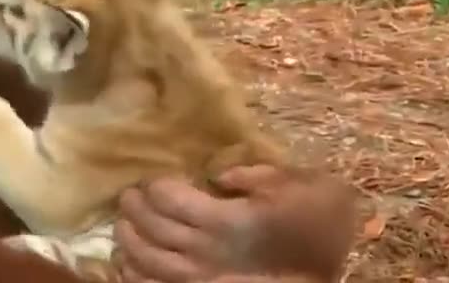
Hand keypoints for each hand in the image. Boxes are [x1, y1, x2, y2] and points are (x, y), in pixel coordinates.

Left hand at [113, 166, 356, 282]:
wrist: (325, 275)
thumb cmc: (316, 224)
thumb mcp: (296, 184)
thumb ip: (253, 175)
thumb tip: (216, 176)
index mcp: (224, 219)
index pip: (169, 198)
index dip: (153, 186)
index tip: (150, 178)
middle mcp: (204, 250)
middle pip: (151, 227)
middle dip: (133, 209)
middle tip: (128, 196)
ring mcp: (200, 279)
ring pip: (146, 261)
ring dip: (128, 241)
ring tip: (122, 227)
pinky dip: (134, 277)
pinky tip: (126, 265)